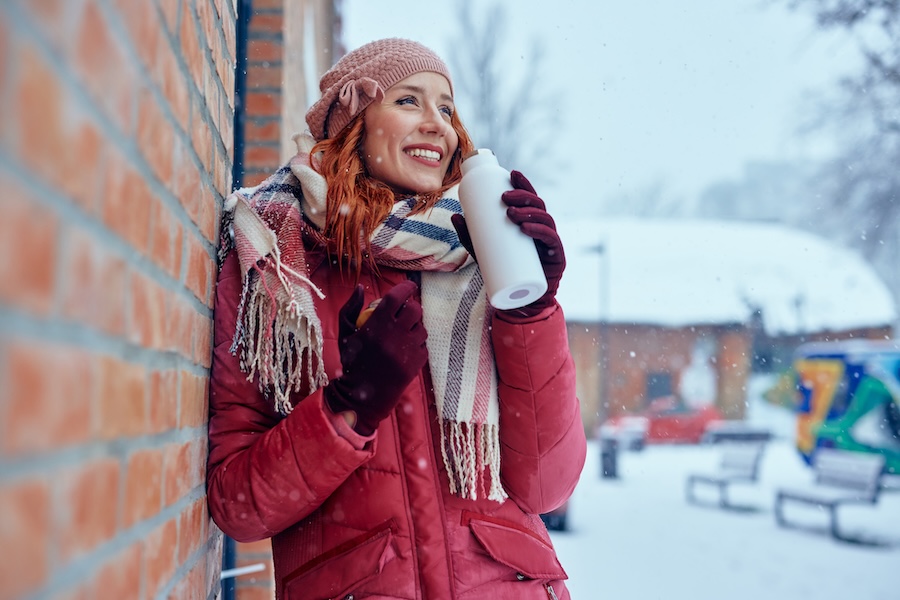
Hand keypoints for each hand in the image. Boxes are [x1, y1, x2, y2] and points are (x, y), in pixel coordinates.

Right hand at [324, 281, 428, 434]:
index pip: (397, 297)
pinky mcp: (416, 364)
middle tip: (406, 311)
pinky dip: (417, 345)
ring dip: (415, 328)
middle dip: (412, 307)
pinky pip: (424, 346)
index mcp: (376, 325)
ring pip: (422, 328)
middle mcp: (394, 336)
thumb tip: (360, 287)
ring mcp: (407, 350)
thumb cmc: (352, 361)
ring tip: (404, 334)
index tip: (408, 286)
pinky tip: (405, 350)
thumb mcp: (346, 334)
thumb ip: (351, 308)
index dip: (405, 287)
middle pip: (414, 309)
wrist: (361, 395)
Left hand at [451, 171, 565, 317]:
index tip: (511, 173)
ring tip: (510, 213)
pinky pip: (551, 241)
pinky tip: (526, 229)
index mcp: (531, 223)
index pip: (531, 199)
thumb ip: (470, 236)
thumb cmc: (504, 272)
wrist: (521, 302)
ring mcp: (551, 243)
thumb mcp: (483, 252)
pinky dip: (539, 233)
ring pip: (546, 220)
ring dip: (529, 212)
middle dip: (523, 196)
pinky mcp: (557, 258)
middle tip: (503, 197)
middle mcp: (544, 230)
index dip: (524, 184)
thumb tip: (455, 215)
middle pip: (539, 205)